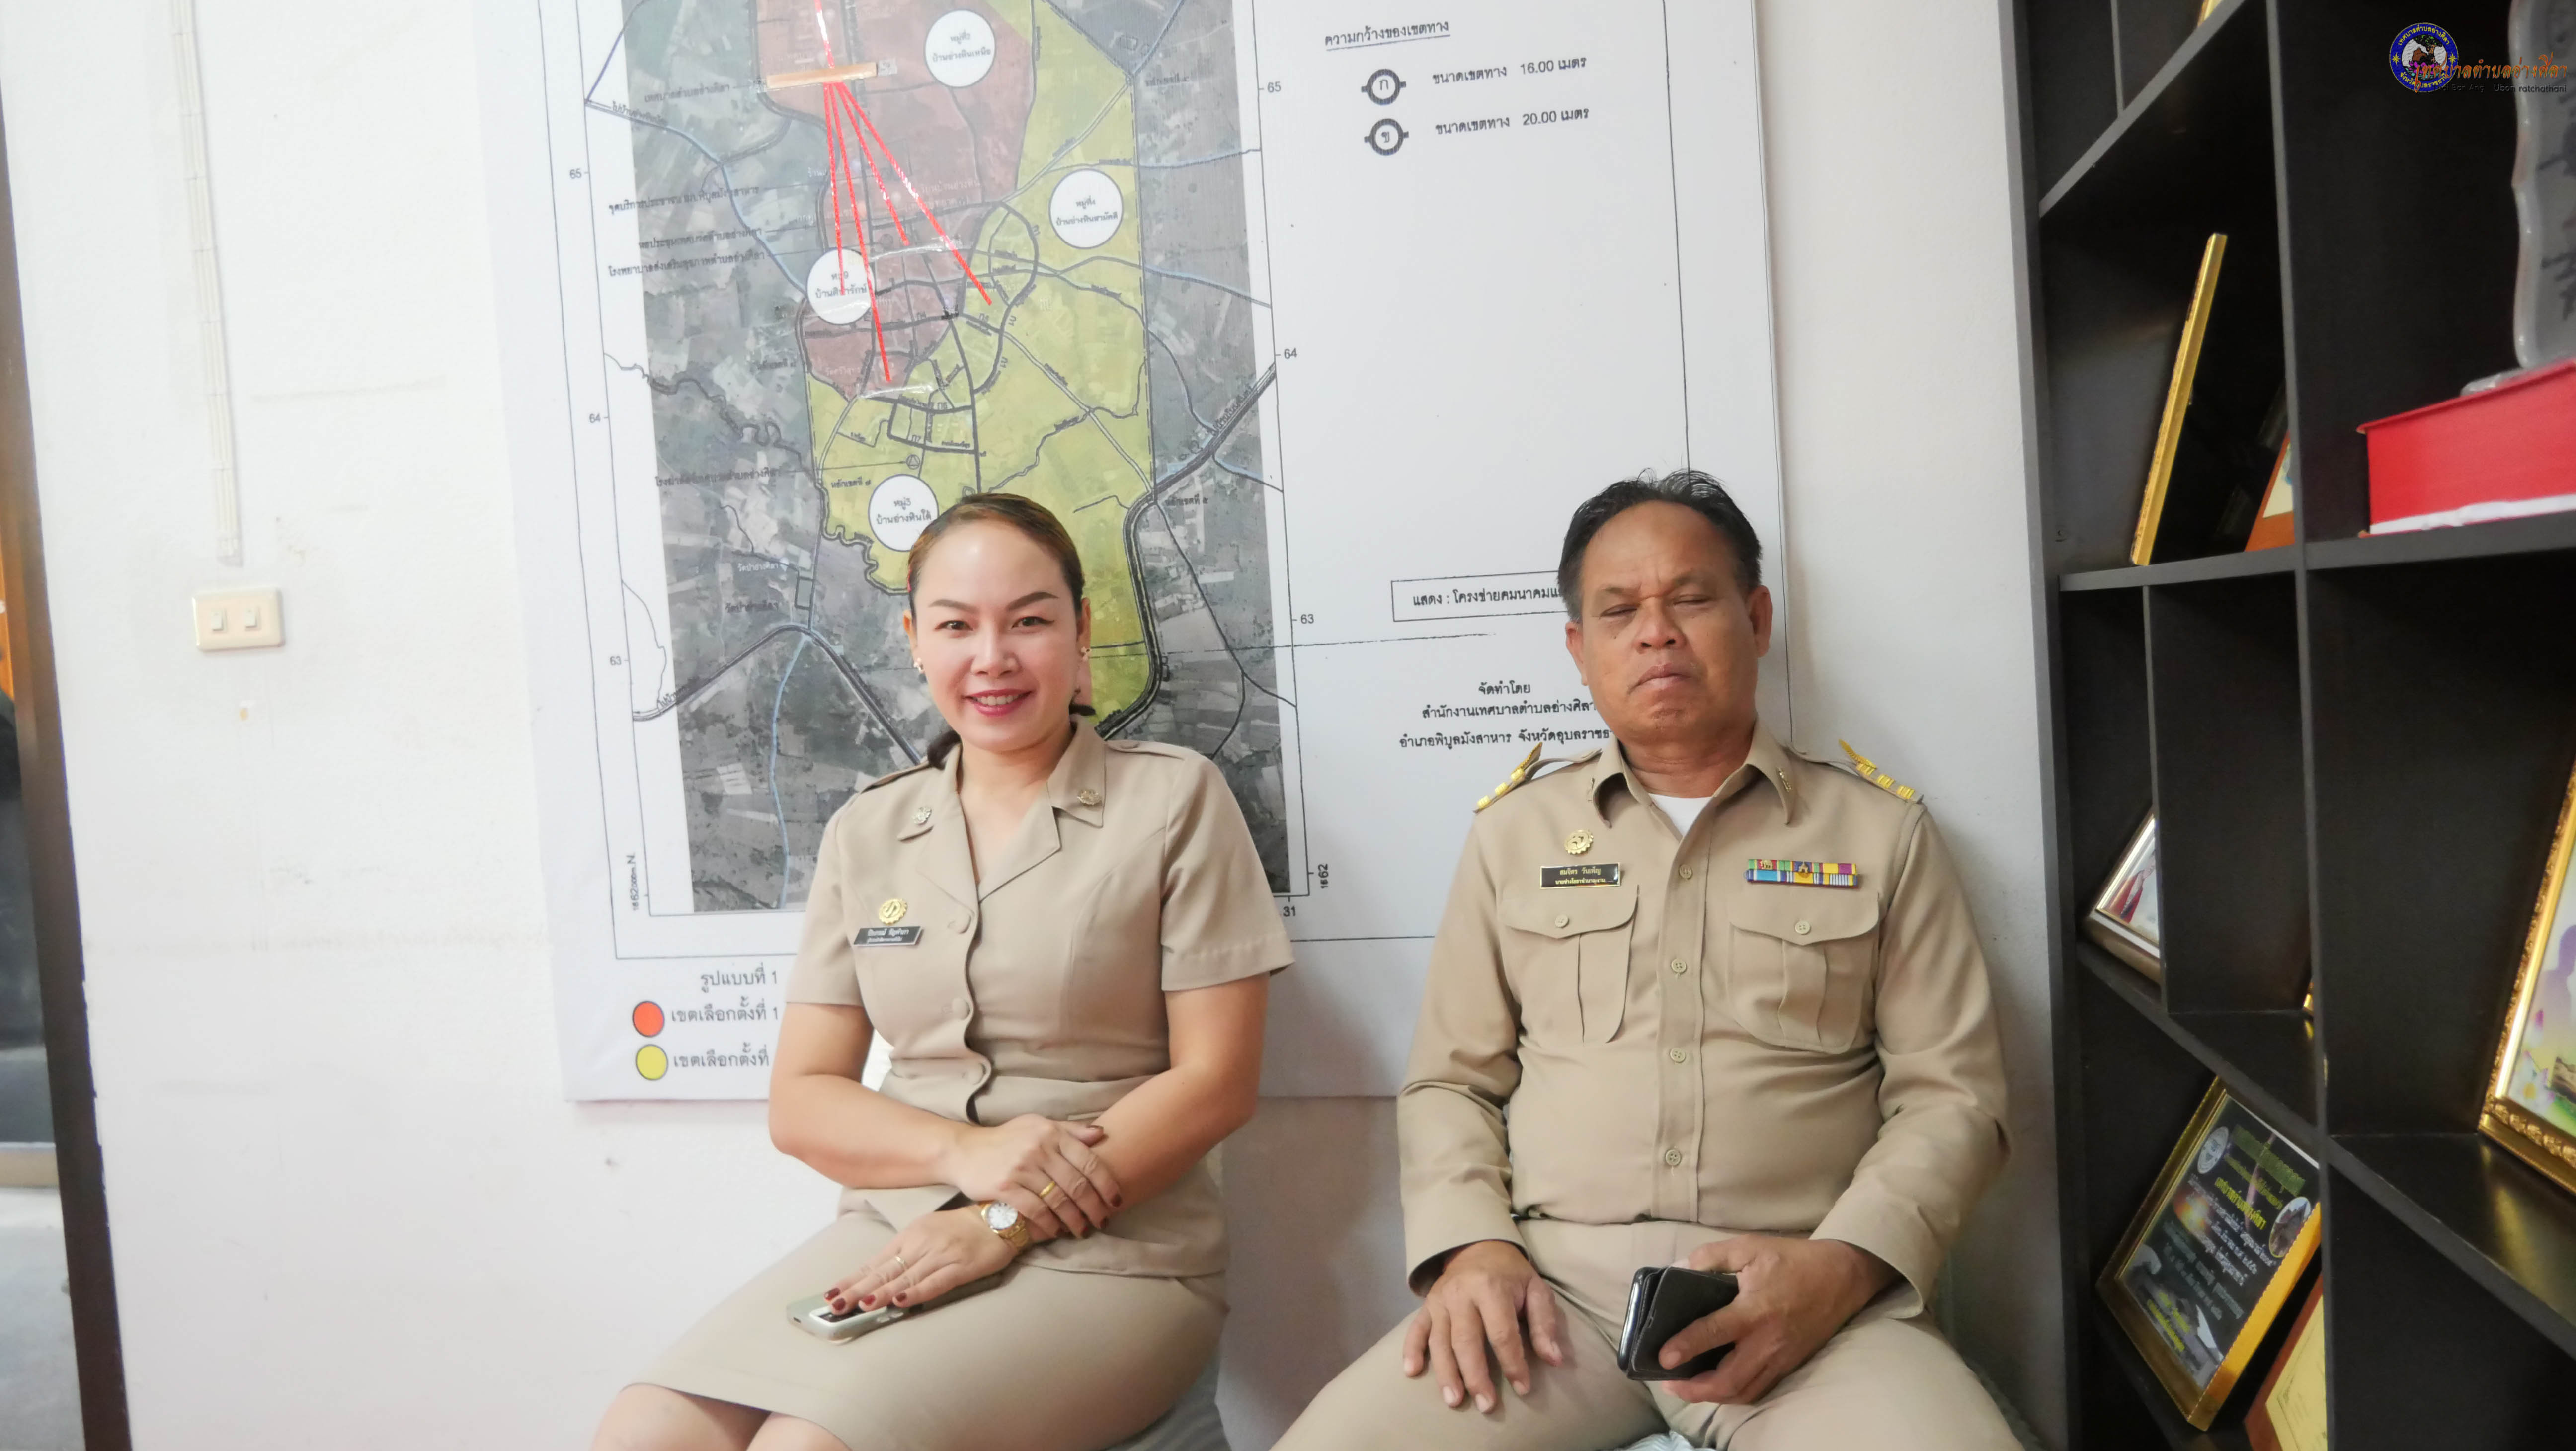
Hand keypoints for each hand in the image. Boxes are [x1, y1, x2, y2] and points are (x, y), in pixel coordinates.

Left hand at [827, 1207, 1014, 1314]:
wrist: (1000, 1218)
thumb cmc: (961, 1228)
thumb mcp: (927, 1233)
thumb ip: (905, 1254)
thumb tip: (878, 1279)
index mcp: (910, 1236)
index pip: (875, 1262)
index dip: (853, 1279)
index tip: (831, 1293)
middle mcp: (921, 1245)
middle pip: (884, 1272)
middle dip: (858, 1290)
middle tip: (835, 1305)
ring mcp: (941, 1256)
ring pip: (905, 1278)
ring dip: (881, 1293)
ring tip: (860, 1306)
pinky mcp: (961, 1267)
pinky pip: (935, 1282)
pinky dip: (917, 1292)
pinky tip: (901, 1302)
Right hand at [939, 1114, 1123, 1240]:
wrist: (965, 1150)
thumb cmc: (1007, 1139)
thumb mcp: (1038, 1126)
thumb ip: (1070, 1130)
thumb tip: (1101, 1134)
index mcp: (1051, 1133)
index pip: (1089, 1161)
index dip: (1107, 1184)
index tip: (1117, 1201)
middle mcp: (1039, 1149)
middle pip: (1077, 1184)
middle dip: (1094, 1207)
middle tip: (1103, 1222)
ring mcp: (1021, 1168)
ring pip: (1058, 1200)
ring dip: (1074, 1220)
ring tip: (1083, 1231)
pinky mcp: (1005, 1187)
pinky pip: (1035, 1210)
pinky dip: (1049, 1224)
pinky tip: (1056, 1232)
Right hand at [1399, 1240, 1566, 1412]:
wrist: (1477, 1246)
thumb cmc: (1510, 1275)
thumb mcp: (1536, 1290)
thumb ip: (1544, 1324)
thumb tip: (1554, 1360)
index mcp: (1491, 1288)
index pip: (1501, 1333)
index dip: (1513, 1363)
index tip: (1523, 1388)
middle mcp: (1461, 1294)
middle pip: (1466, 1341)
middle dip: (1476, 1376)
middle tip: (1487, 1406)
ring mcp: (1439, 1300)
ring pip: (1439, 1341)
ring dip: (1446, 1373)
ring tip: (1454, 1400)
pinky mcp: (1426, 1306)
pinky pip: (1415, 1329)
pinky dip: (1411, 1350)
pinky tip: (1411, 1372)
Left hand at [1658, 1236, 1896, 1404]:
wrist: (1843, 1277)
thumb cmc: (1794, 1259)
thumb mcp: (1749, 1246)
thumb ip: (1710, 1257)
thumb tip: (1677, 1270)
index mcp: (1755, 1310)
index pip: (1714, 1334)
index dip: (1686, 1346)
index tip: (1663, 1358)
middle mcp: (1768, 1341)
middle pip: (1729, 1380)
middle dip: (1696, 1389)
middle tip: (1670, 1383)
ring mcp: (1781, 1357)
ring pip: (1744, 1391)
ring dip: (1714, 1395)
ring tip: (1689, 1388)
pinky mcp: (1790, 1363)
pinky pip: (1760, 1388)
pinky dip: (1736, 1392)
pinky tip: (1719, 1385)